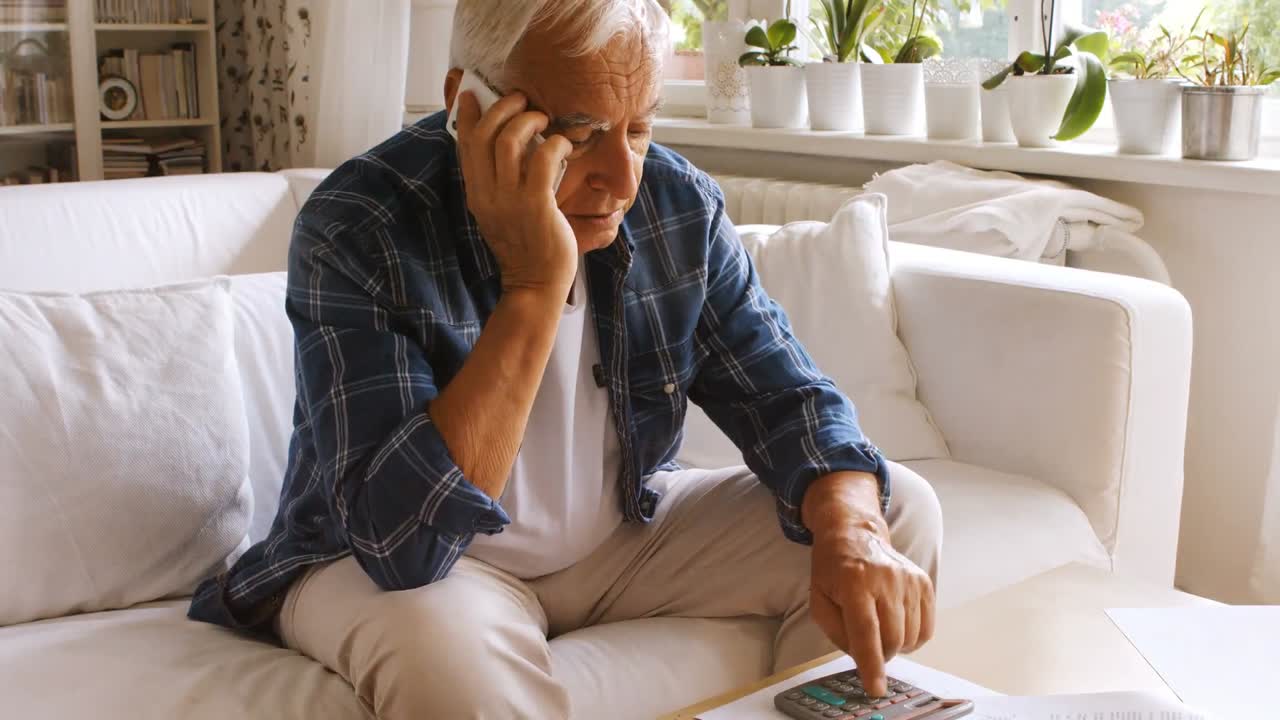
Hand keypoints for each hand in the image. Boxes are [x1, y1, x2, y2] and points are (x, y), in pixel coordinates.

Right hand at [454, 90, 576, 295]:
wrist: (535, 284)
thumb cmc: (525, 247)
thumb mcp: (500, 213)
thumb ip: (498, 185)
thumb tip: (509, 149)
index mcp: (476, 195)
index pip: (464, 145)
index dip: (467, 115)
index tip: (473, 95)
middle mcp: (487, 195)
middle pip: (485, 135)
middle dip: (502, 108)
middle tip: (521, 101)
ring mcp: (510, 201)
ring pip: (509, 141)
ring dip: (528, 121)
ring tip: (542, 119)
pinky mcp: (536, 206)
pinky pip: (542, 160)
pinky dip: (555, 144)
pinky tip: (564, 145)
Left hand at [804, 473, 934, 698]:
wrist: (855, 533)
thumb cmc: (833, 569)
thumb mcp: (819, 599)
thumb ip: (837, 632)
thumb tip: (862, 657)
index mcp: (854, 582)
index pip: (866, 631)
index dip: (871, 664)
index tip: (875, 687)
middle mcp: (886, 579)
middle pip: (892, 638)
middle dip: (880, 655)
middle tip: (869, 647)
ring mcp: (908, 579)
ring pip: (910, 636)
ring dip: (895, 645)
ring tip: (880, 628)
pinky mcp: (923, 582)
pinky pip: (926, 627)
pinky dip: (912, 637)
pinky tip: (897, 625)